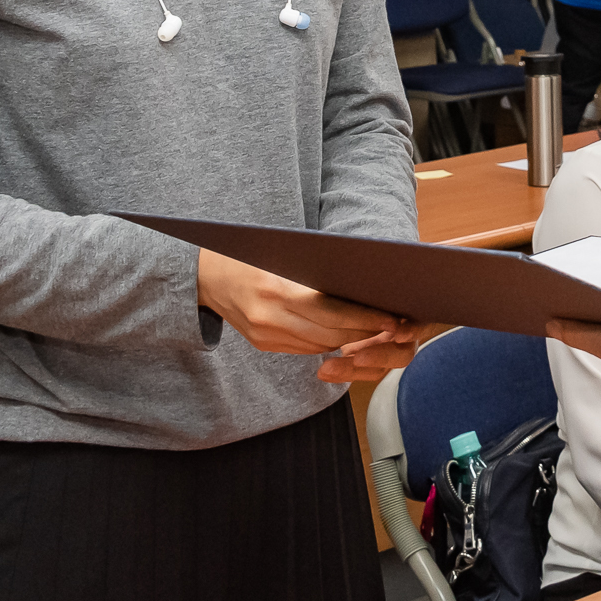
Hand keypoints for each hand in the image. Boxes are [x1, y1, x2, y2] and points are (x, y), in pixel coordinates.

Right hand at [196, 251, 424, 382]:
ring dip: (349, 338)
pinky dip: (327, 341)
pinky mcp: (263, 344)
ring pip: (320, 344)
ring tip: (376, 330)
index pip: (331, 312)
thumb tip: (362, 279)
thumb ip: (316, 271)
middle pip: (329, 333)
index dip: (364, 318)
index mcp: (276, 290)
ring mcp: (265, 335)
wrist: (206, 275)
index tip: (391, 319)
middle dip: (364, 331)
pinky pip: (304, 348)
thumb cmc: (250, 253)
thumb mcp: (282, 253)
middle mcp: (269, 318)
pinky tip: (344, 333)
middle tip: (394, 326)